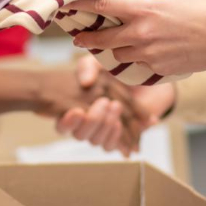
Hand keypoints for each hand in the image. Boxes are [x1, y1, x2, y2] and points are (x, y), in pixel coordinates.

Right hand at [55, 53, 176, 153]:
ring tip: (116, 106)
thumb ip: (87, 67)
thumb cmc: (113, 67)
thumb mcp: (97, 61)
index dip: (68, 121)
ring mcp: (100, 130)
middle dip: (94, 120)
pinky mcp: (118, 135)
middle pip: (81, 133)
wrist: (142, 71)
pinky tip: (122, 123)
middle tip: (105, 102)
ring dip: (106, 127)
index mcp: (74, 104)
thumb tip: (86, 82)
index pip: (64, 122)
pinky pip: (111, 145)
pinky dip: (118, 138)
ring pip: (96, 141)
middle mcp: (85, 121)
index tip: (78, 111)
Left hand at [70, 0, 205, 77]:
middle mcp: (143, 35)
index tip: (70, 4)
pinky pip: (139, 66)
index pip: (104, 7)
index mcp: (145, 11)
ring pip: (119, 55)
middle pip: (103, 40)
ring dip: (113, 50)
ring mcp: (151, 55)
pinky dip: (134, 59)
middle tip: (77, 37)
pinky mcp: (161, 69)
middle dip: (87, 39)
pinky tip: (137, 53)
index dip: (83, 6)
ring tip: (110, 44)